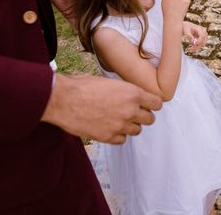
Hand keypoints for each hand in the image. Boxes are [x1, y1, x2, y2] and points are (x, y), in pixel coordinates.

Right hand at [41, 74, 162, 143]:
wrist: (64, 100)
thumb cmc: (83, 86)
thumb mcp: (110, 81)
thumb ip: (124, 91)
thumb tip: (131, 95)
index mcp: (132, 93)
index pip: (156, 103)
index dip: (152, 104)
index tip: (148, 105)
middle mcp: (130, 110)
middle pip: (150, 119)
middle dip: (143, 116)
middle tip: (133, 113)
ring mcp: (120, 125)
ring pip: (137, 130)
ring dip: (131, 126)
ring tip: (119, 119)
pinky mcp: (108, 137)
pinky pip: (122, 140)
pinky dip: (118, 135)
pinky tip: (109, 127)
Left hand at [182, 21, 206, 52]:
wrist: (186, 27)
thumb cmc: (185, 28)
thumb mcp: (186, 31)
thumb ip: (189, 36)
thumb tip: (193, 42)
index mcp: (200, 28)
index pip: (202, 36)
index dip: (199, 41)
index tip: (193, 45)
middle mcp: (204, 32)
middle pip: (203, 41)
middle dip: (197, 46)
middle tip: (190, 49)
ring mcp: (204, 36)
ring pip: (203, 44)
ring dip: (197, 47)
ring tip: (190, 49)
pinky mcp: (203, 39)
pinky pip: (201, 45)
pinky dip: (196, 47)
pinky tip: (191, 48)